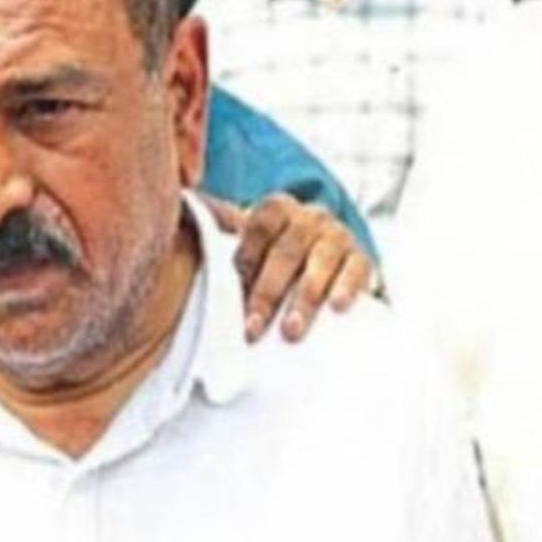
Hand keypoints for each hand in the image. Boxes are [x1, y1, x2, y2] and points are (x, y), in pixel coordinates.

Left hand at [203, 193, 375, 343]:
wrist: (333, 262)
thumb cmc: (279, 260)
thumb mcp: (253, 248)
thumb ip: (219, 237)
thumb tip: (179, 216)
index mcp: (277, 209)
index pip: (258, 226)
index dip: (246, 258)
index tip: (233, 295)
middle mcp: (309, 217)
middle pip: (286, 250)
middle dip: (267, 293)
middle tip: (253, 330)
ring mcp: (337, 235)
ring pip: (320, 262)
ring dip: (304, 298)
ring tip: (290, 332)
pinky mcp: (362, 258)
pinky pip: (357, 269)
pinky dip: (347, 287)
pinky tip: (338, 308)